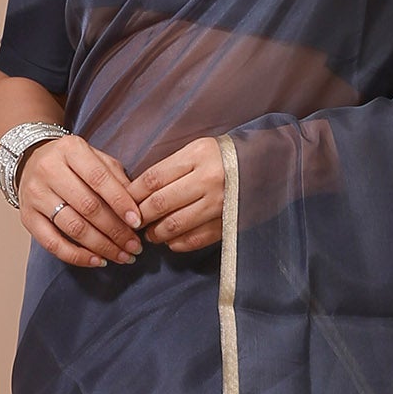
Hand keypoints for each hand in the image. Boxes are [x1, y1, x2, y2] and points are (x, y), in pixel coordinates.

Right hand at [17, 132, 143, 265]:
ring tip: (123, 256)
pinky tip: (97, 261)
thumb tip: (138, 208)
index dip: (121, 202)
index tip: (138, 222)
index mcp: (70, 150)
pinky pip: (52, 243)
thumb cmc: (73, 164)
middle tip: (134, 246)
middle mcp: (49, 170)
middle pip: (87, 206)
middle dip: (116, 230)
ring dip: (102, 246)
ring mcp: (35, 194)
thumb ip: (117, 179)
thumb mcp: (96, 159)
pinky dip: (77, 256)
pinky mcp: (27, 217)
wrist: (31, 161)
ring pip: (73, 227)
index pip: (99, 178)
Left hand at [131, 136, 225, 251]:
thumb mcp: (198, 150)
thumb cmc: (224, 156)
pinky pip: (196, 239)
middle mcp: (208, 179)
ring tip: (151, 234)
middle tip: (133, 222)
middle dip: (141, 216)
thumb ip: (172, 168)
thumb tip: (139, 192)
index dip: (133, 194)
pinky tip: (171, 241)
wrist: (268, 164)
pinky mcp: (229, 221)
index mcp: (197, 155)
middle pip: (160, 203)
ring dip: (156, 233)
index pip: (154, 179)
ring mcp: (220, 203)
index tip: (124, 202)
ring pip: (175, 224)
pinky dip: (178, 243)